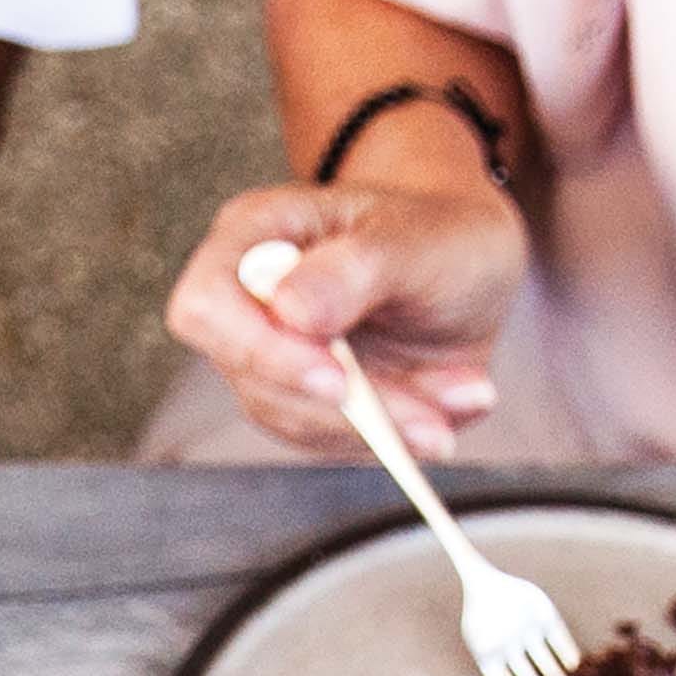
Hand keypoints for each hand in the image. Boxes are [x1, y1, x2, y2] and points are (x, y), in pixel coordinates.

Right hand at [163, 175, 525, 460]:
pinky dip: (396, 435)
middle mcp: (248, 303)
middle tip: (431, 420)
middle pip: (252, 379)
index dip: (258, 351)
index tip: (337, 379)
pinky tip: (455, 402)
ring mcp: (273, 359)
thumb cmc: (436, 234)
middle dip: (344, 410)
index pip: (206, 305)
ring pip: (293, 421)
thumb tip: (289, 311)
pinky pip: (331, 441)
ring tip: (465, 398)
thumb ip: (353, 268)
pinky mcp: (306, 403)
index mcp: (255, 236)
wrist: (469, 268)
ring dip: (382, 428)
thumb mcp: (415, 240)